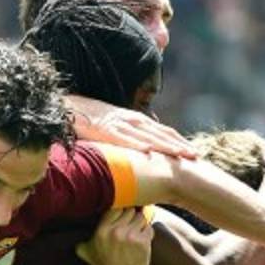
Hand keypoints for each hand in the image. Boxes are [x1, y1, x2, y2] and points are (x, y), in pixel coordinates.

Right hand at [67, 95, 196, 158]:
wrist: (68, 107)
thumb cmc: (90, 120)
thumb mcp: (114, 127)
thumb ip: (129, 137)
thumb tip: (143, 152)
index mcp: (136, 120)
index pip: (163, 131)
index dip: (179, 141)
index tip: (193, 153)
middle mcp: (132, 120)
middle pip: (161, 133)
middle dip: (179, 145)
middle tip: (196, 157)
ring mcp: (119, 124)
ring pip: (147, 136)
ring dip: (165, 145)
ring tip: (180, 155)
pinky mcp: (105, 129)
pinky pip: (123, 138)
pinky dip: (136, 145)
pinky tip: (148, 152)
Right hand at [75, 208, 153, 264]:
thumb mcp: (86, 252)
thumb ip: (82, 241)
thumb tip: (67, 234)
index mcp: (102, 230)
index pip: (116, 209)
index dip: (120, 214)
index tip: (122, 220)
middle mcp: (116, 231)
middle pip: (130, 211)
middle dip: (131, 219)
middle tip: (130, 228)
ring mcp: (130, 236)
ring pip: (141, 218)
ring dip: (140, 225)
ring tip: (136, 235)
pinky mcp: (143, 242)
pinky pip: (149, 228)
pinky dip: (147, 233)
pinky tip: (142, 241)